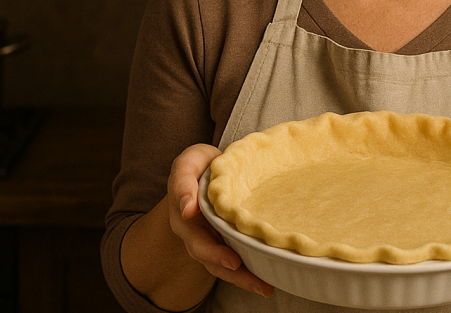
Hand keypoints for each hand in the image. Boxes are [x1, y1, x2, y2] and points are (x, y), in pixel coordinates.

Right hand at [167, 143, 273, 297]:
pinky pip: (234, 263)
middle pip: (207, 254)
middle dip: (225, 265)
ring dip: (241, 278)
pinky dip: (248, 274)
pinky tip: (266, 282)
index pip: (193, 231)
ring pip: (220, 265)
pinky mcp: (225, 243)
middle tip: (242, 269)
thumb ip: (183, 182)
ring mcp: (209, 240)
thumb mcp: (189, 162)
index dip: (211, 249)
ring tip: (264, 287)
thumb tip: (187, 210)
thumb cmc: (200, 164)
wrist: (212, 169)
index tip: (230, 259)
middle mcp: (193, 232)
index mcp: (184, 212)